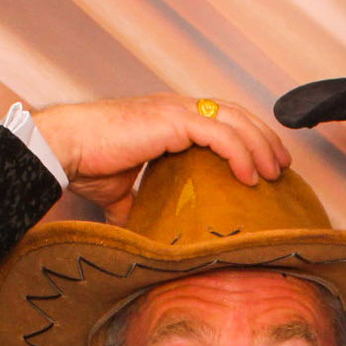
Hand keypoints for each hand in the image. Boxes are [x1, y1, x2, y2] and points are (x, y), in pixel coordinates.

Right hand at [31, 95, 289, 222]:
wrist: (63, 148)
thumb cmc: (86, 162)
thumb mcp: (122, 192)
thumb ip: (138, 207)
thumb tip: (144, 238)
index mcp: (169, 117)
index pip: (220, 119)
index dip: (247, 137)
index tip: (264, 163)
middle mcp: (176, 107)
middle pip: (236, 115)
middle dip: (264, 138)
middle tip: (282, 165)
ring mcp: (176, 110)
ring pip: (235, 121)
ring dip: (260, 146)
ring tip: (274, 172)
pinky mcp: (172, 120)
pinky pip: (220, 135)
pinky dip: (240, 153)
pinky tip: (250, 176)